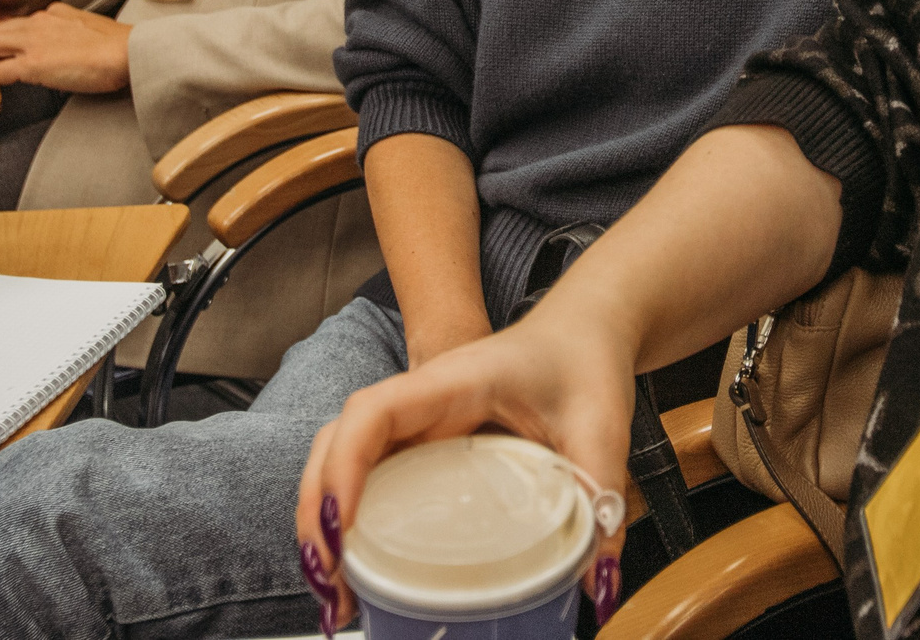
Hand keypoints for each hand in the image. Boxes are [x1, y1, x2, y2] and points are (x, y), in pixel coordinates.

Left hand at [0, 3, 132, 96]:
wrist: (127, 51)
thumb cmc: (119, 46)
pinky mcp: (32, 64)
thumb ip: (71, 32)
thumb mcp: (90, 30)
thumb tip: (62, 48)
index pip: (19, 23)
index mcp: (54, 13)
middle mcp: (39, 22)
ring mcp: (33, 42)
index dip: (1, 35)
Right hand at [297, 303, 635, 632]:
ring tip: (334, 589)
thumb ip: (599, 495)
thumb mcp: (602, 427)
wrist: (587, 328)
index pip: (374, 413)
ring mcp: (418, 420)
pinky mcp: (426, 443)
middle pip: (337, 442)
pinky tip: (356, 568)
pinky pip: (371, 474)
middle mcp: (422, 399)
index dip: (345, 466)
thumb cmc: (586, 359)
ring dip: (323, 519)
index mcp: (455, 381)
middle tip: (329, 579)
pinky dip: (349, 517)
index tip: (342, 525)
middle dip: (317, 510)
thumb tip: (599, 586)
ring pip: (343, 459)